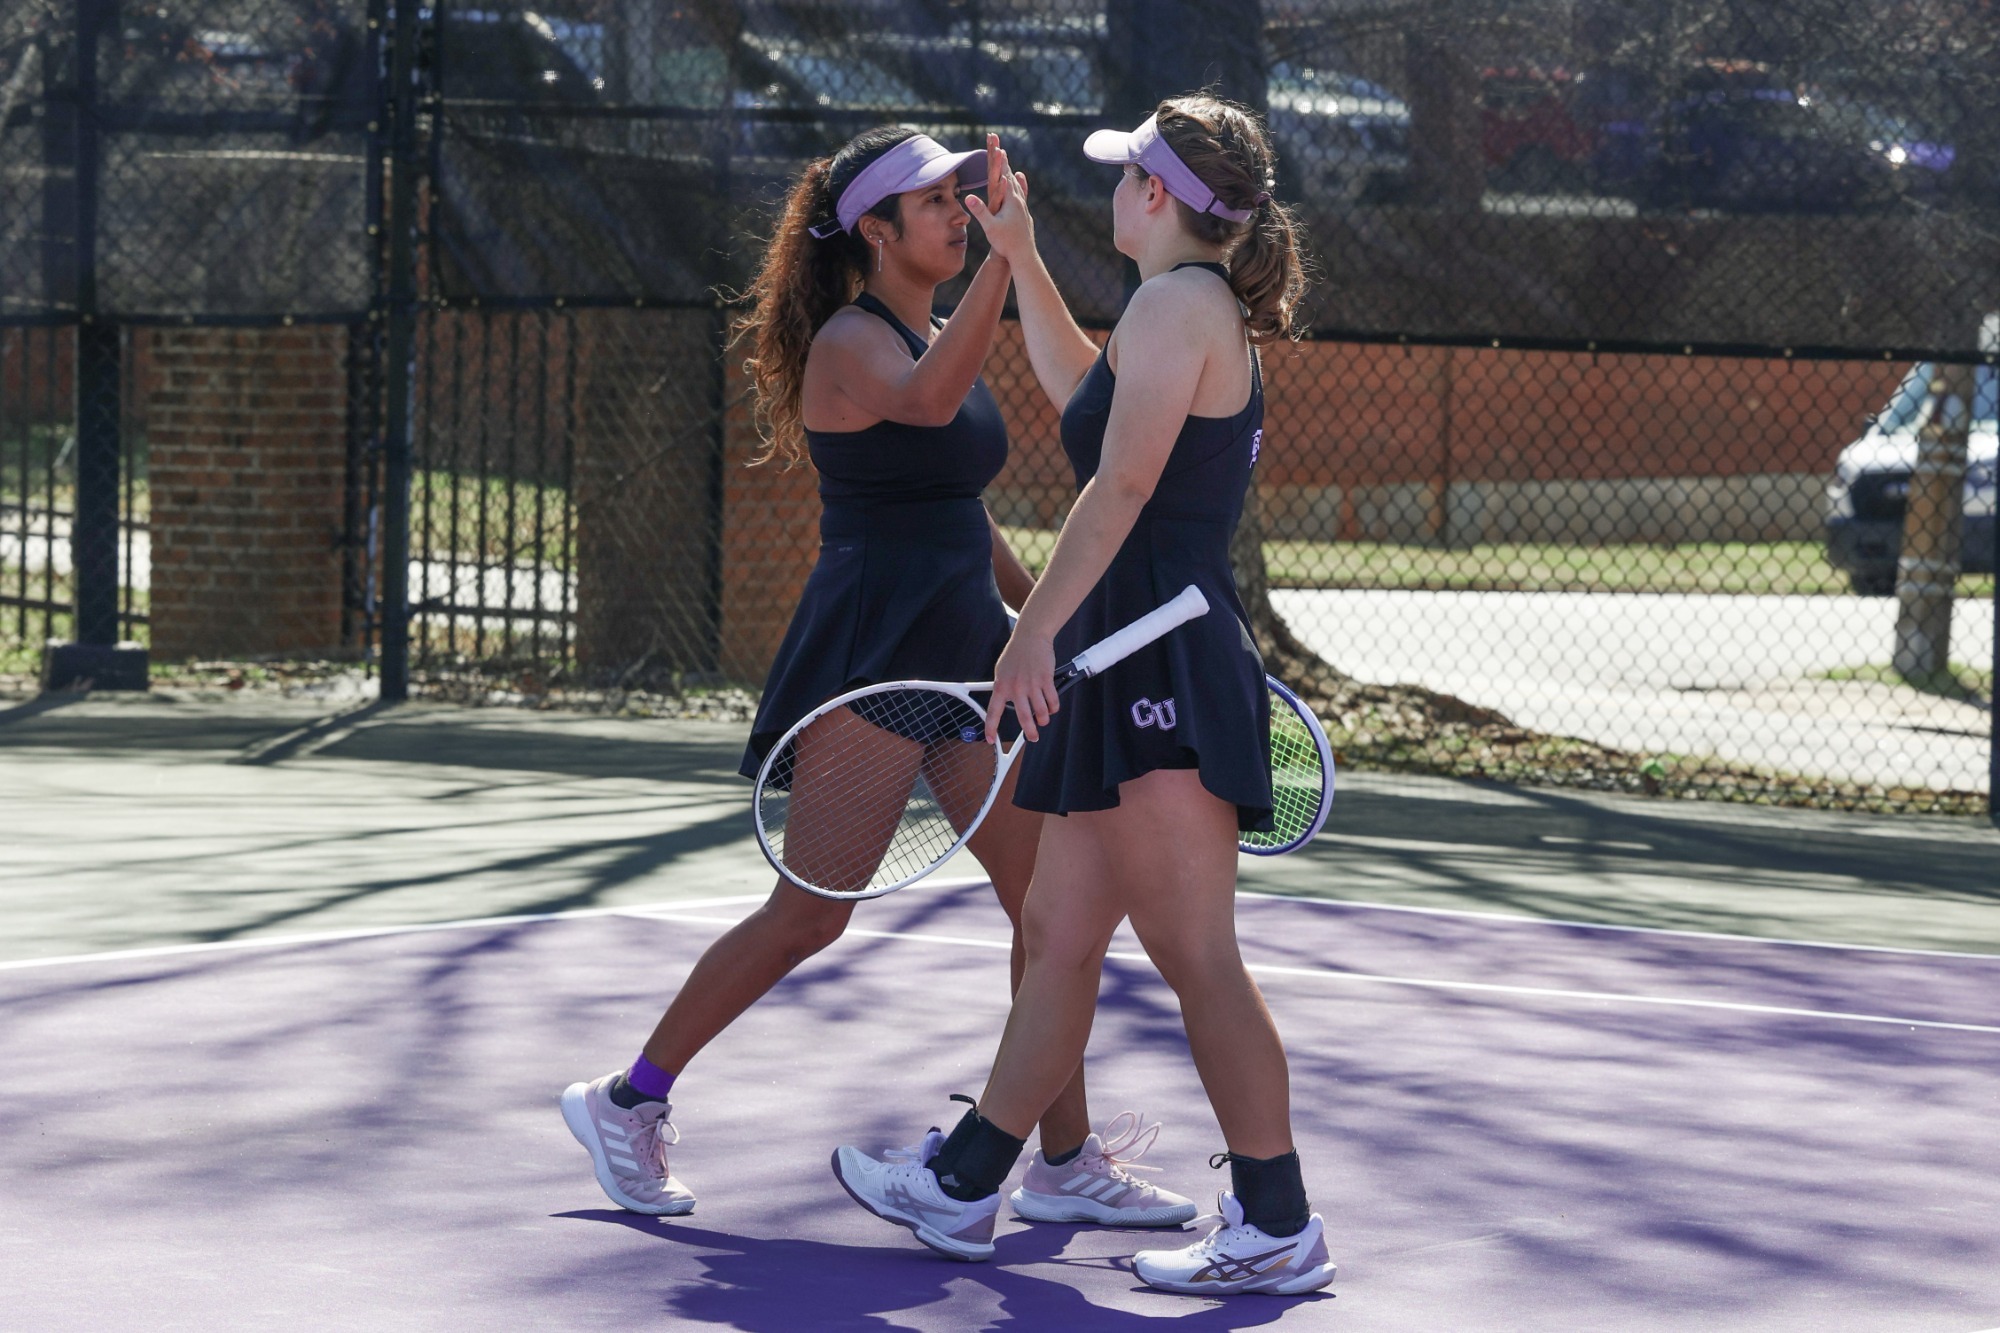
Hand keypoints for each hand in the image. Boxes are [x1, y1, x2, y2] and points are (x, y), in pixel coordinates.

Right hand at [965, 133, 1033, 263]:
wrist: (1024, 256)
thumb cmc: (1006, 243)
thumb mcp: (990, 227)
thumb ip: (980, 210)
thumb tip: (968, 197)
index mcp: (1011, 201)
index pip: (1004, 176)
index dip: (1000, 161)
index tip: (998, 147)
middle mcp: (1019, 201)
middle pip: (1011, 177)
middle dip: (1004, 163)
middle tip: (1001, 148)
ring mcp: (1023, 208)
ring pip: (1016, 186)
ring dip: (1010, 172)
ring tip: (1007, 163)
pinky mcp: (1024, 215)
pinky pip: (1021, 195)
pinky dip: (1019, 184)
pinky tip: (1020, 181)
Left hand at [984, 623, 1057, 743]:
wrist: (1030, 637)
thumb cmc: (1015, 653)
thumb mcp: (1001, 671)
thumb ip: (1002, 688)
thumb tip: (1003, 702)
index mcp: (1001, 686)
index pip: (993, 712)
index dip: (991, 728)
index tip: (990, 739)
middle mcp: (1016, 688)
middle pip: (1024, 718)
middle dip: (1030, 732)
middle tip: (1033, 737)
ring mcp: (1032, 684)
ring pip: (1041, 712)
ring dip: (1044, 719)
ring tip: (1044, 720)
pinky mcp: (1046, 680)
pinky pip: (1052, 701)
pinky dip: (1054, 707)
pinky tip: (1052, 707)